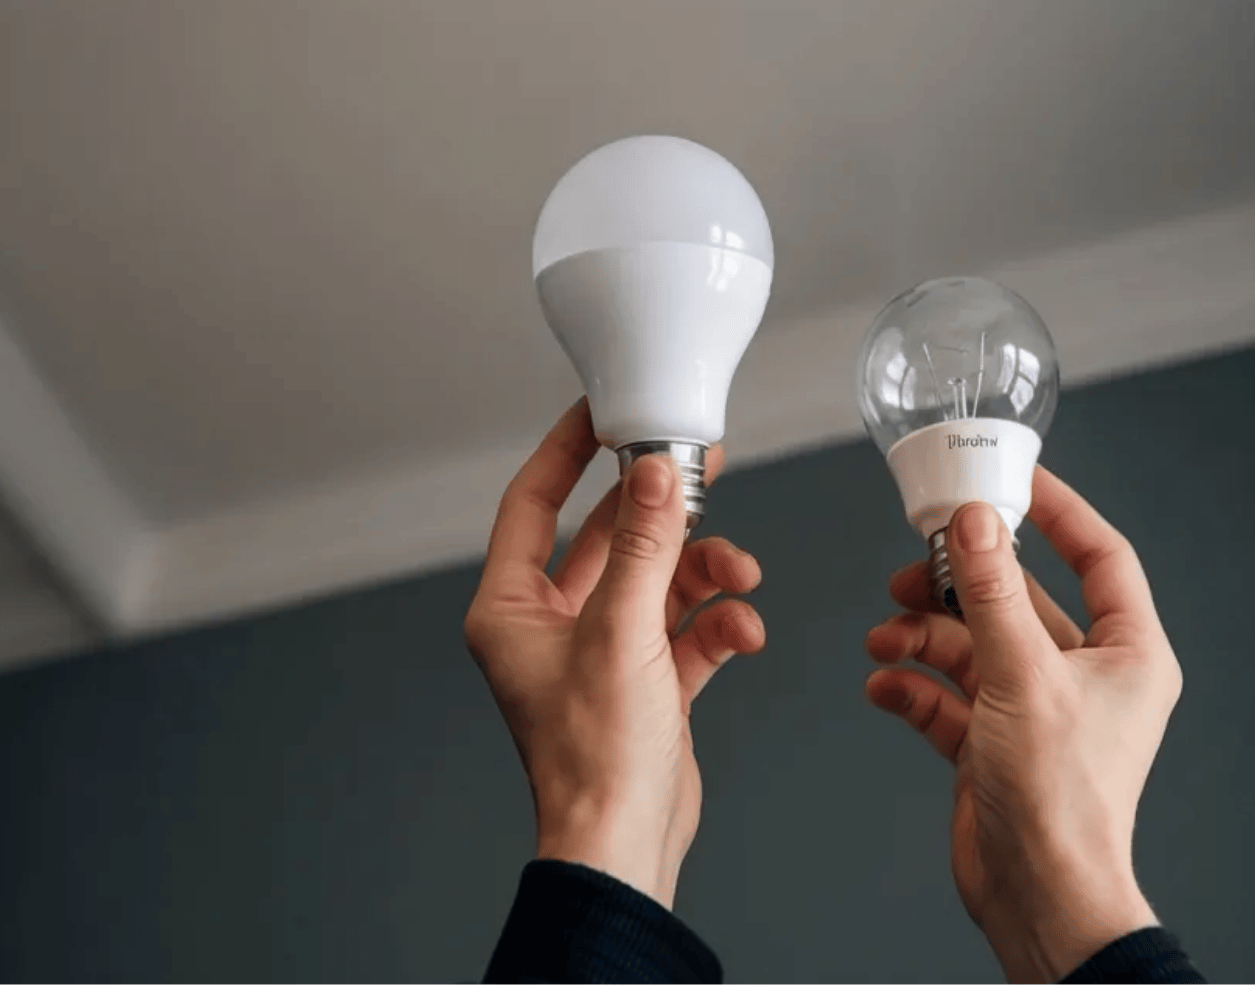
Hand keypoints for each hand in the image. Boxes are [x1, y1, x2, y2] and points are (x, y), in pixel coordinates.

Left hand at [464, 400, 765, 909]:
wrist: (626, 844)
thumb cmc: (595, 758)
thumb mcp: (623, 633)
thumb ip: (646, 545)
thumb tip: (656, 471)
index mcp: (511, 609)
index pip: (533, 504)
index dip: (568, 452)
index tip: (604, 410)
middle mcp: (550, 626)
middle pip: (611, 538)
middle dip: (663, 509)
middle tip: (705, 466)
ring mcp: (601, 654)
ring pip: (658, 580)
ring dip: (705, 572)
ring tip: (740, 575)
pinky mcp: (646, 683)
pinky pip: (687, 629)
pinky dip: (718, 623)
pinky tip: (743, 632)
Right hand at [865, 466, 1183, 982]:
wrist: (1038, 894)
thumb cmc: (1062, 802)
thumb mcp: (1022, 677)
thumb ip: (991, 594)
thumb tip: (976, 523)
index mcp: (1126, 654)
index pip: (1100, 557)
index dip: (1059, 512)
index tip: (1013, 479)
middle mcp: (1084, 677)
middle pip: (1016, 600)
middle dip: (957, 584)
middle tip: (914, 567)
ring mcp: (1035, 710)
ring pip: (971, 645)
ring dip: (922, 637)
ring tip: (886, 638)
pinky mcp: (992, 744)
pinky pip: (946, 696)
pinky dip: (912, 687)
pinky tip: (885, 687)